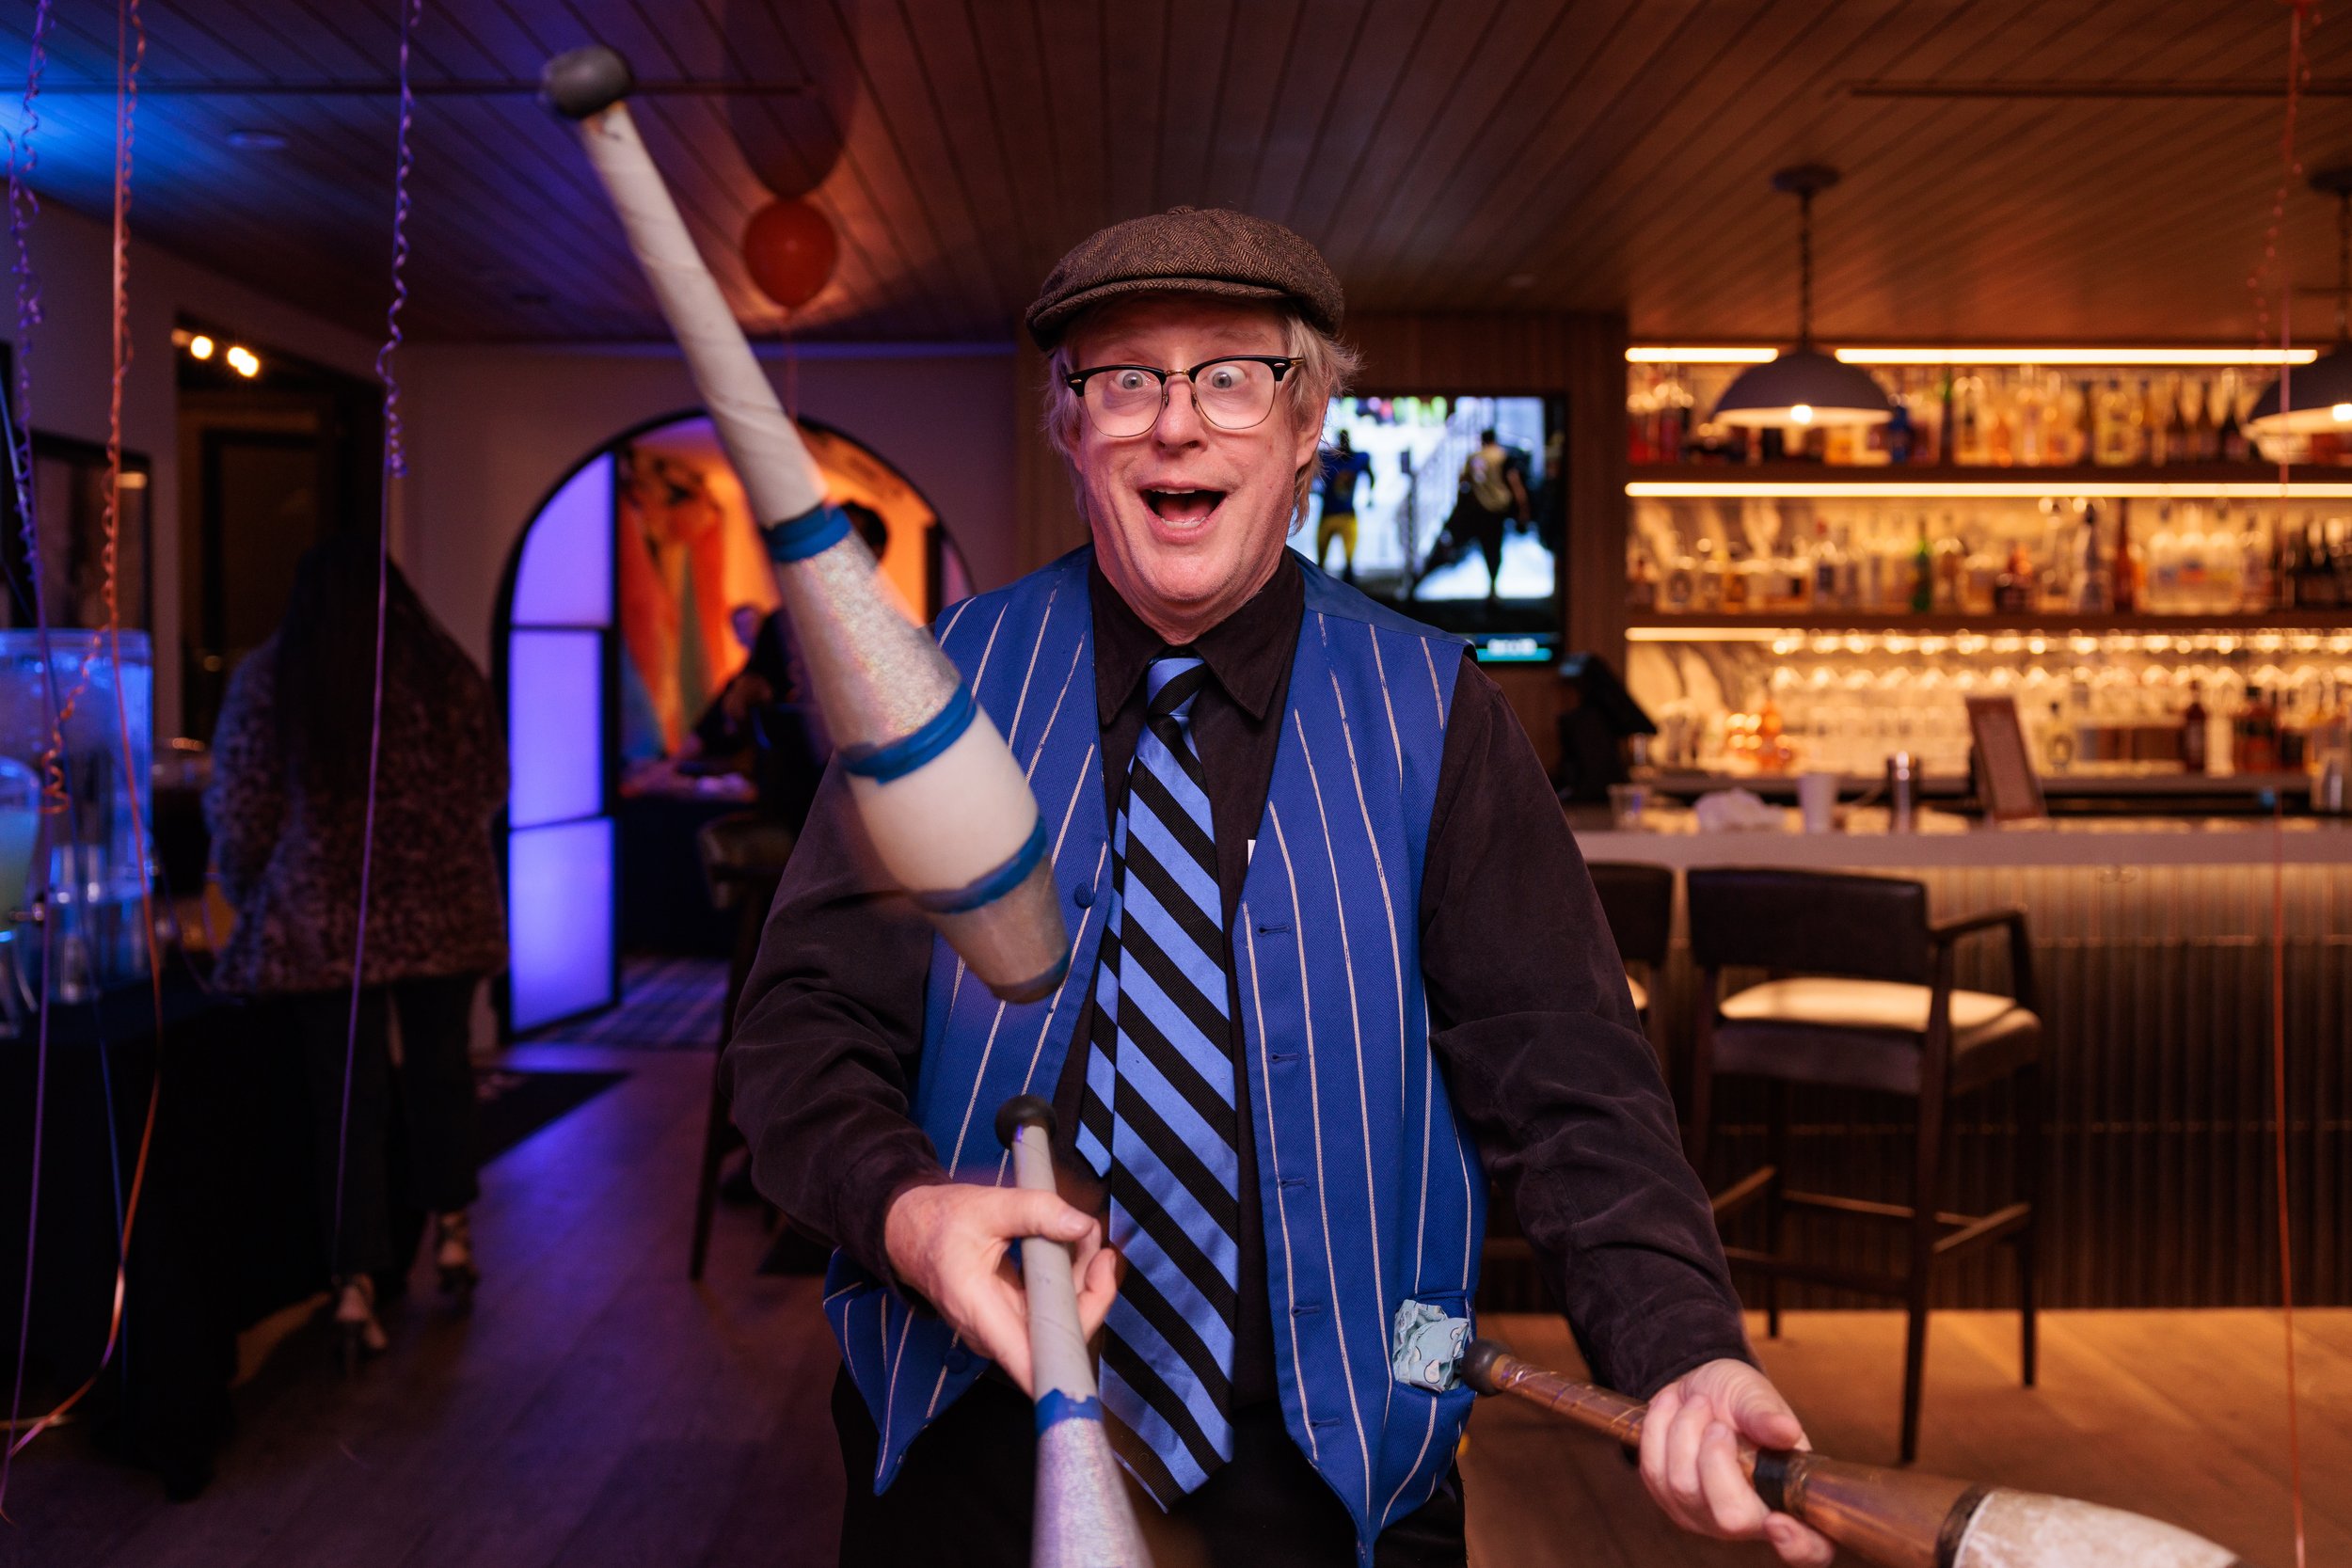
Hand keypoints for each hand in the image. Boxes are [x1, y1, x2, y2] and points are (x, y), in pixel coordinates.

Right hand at [882, 1181, 1118, 1395]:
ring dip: (1083, 1283)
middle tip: (1097, 1249)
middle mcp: (995, 1333)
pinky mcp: (1014, 1319)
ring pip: (1061, 1323)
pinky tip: (1073, 1249)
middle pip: (1059, 1339)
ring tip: (1083, 1237)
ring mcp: (1005, 1329)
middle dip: (1091, 1294)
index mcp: (980, 1313)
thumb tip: (1081, 1226)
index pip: (1030, 1365)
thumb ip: (1035, 1212)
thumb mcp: (985, 1207)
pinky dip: (1070, 1281)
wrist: (911, 1233)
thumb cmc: (939, 1225)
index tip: (1094, 1333)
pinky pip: (1053, 1310)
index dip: (1067, 1368)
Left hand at [1638, 1358, 1833, 1567]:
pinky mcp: (1670, 1504)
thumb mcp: (1754, 1395)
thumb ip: (1766, 1415)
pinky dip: (1658, 1429)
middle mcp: (1750, 1520)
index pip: (1811, 1548)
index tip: (1778, 1522)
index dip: (1799, 1544)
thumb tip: (1786, 1430)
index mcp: (1788, 1497)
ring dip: (1684, 1431)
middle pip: (1731, 1517)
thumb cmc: (1738, 1397)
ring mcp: (1707, 1518)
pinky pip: (1653, 1471)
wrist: (1696, 1389)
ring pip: (1684, 1487)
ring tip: (1698, 1404)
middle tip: (1718, 1423)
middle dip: (1716, 1458)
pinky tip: (1672, 1409)